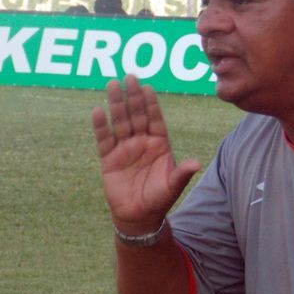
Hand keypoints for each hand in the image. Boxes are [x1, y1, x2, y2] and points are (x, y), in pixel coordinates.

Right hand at [91, 76, 200, 232]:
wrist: (139, 216)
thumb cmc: (159, 199)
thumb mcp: (173, 186)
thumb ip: (182, 174)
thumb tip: (195, 163)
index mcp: (159, 144)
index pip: (155, 119)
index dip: (151, 103)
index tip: (148, 87)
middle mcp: (142, 142)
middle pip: (137, 115)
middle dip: (133, 96)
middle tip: (129, 76)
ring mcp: (124, 149)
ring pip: (120, 122)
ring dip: (116, 104)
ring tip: (112, 85)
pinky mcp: (109, 159)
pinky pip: (104, 139)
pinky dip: (101, 126)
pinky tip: (98, 111)